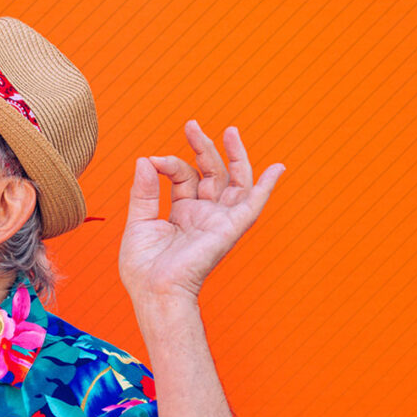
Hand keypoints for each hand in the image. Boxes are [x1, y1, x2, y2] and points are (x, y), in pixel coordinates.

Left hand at [119, 120, 284, 303]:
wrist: (156, 292)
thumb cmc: (144, 268)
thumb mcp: (139, 223)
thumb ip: (144, 192)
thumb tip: (145, 159)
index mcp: (181, 213)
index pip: (182, 176)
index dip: (168, 163)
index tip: (152, 161)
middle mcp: (203, 215)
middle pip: (210, 173)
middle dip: (203, 147)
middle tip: (192, 125)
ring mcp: (217, 220)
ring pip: (234, 181)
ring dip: (234, 156)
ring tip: (230, 131)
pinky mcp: (229, 228)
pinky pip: (254, 205)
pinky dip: (267, 187)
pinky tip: (278, 169)